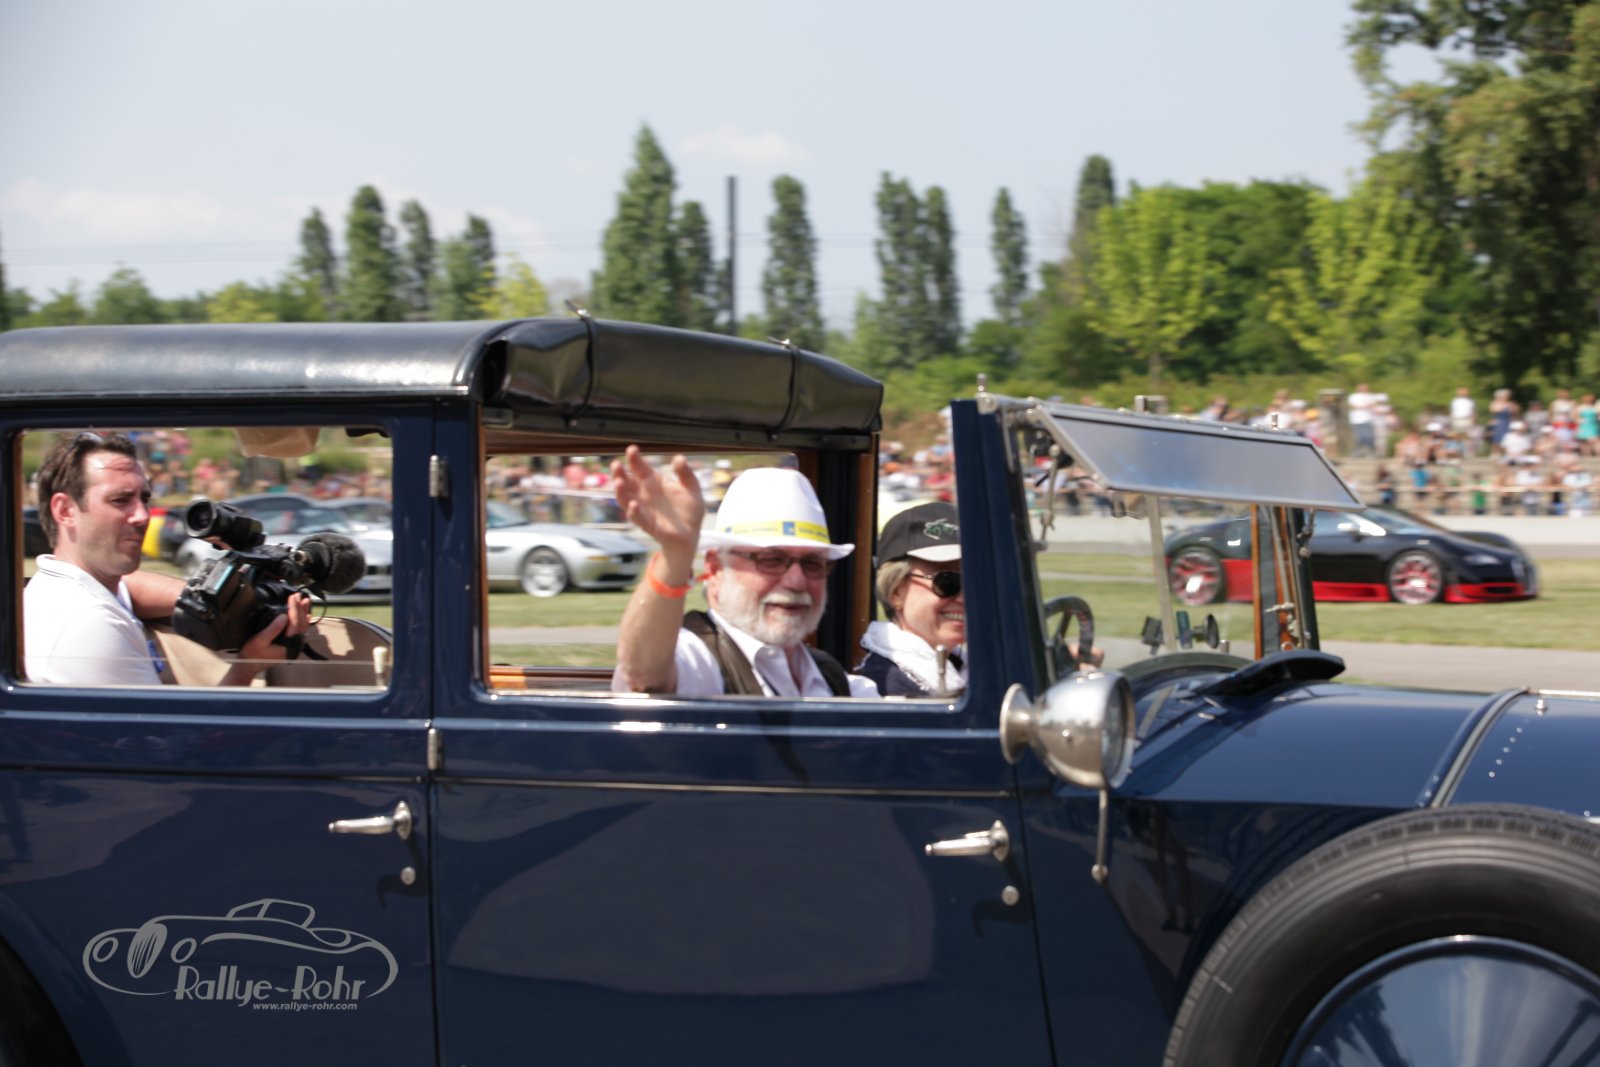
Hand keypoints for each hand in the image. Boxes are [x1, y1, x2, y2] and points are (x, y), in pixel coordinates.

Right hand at [237, 594, 311, 667]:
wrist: (249, 665)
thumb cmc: (253, 653)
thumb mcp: (260, 640)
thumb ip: (273, 629)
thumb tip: (284, 616)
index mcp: (289, 644)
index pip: (295, 623)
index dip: (294, 609)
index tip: (292, 597)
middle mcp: (295, 645)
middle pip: (301, 623)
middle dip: (300, 608)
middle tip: (298, 595)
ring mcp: (293, 644)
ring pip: (302, 626)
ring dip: (303, 612)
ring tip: (305, 600)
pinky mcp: (290, 643)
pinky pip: (299, 630)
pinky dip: (302, 620)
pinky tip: (304, 614)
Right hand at [611, 446, 704, 563]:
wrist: (692, 534)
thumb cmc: (689, 510)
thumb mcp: (692, 488)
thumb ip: (686, 474)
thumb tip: (679, 458)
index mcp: (653, 482)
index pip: (640, 468)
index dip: (634, 459)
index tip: (632, 449)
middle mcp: (644, 494)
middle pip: (626, 482)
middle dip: (619, 473)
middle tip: (616, 465)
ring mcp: (644, 509)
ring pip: (626, 499)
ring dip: (620, 491)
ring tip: (618, 482)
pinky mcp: (649, 525)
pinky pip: (638, 518)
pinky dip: (634, 512)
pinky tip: (634, 505)